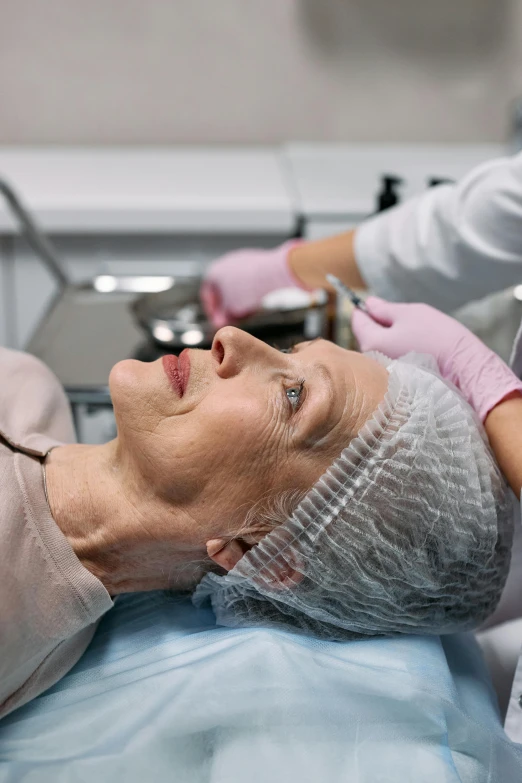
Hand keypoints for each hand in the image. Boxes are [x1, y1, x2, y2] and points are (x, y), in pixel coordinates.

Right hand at [200, 241, 304, 327]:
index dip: (213, 312)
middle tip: (234, 317)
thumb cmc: (249, 292)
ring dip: (240, 297)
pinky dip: (250, 288)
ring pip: (237, 283)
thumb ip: (223, 318)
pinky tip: (258, 298)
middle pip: (222, 288)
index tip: (220, 322)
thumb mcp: (232, 312)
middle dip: (228, 304)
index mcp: (213, 273)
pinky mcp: (256, 259)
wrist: (273, 273)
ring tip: (248, 310)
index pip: (208, 295)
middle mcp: (225, 262)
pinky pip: (249, 277)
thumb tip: (220, 322)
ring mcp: (241, 259)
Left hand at [352, 297, 521, 421]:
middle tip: (403, 318)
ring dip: (392, 338)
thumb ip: (385, 309)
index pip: (357, 321)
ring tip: (415, 335)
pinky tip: (418, 349)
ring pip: (381, 348)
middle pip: (367, 336)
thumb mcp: (409, 314)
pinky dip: (401, 351)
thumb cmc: (436, 337)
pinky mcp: (398, 379)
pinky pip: (392, 360)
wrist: (463, 367)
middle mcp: (372, 362)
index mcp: (370, 342)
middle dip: (380, 325)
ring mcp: (384, 373)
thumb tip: (369, 304)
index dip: (364, 308)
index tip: (375, 304)